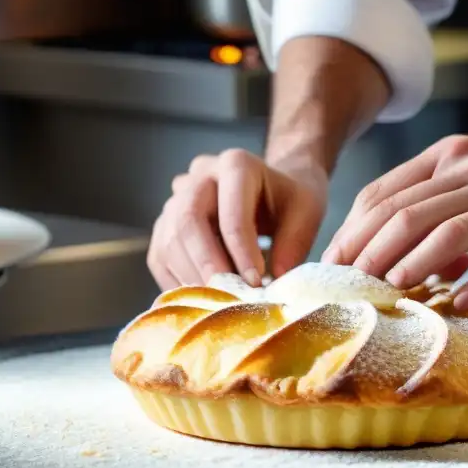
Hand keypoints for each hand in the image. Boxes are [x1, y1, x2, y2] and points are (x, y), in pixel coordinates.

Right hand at [148, 149, 326, 289]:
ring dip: (191, 277)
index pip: (231, 211)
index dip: (241, 251)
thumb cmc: (289, 199)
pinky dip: (177, 282)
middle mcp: (200, 175)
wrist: (270, 187)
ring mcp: (177, 198)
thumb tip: (275, 279)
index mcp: (236, 165)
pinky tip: (200, 300)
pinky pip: (160, 256)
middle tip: (228, 297)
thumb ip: (295, 241)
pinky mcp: (166, 224)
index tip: (256, 283)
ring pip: (168, 240)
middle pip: (187, 220)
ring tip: (218, 303)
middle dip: (207, 265)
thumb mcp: (307, 211)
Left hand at [322, 135, 467, 309]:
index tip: (333, 264)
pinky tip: (458, 303)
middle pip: (411, 214)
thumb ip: (421, 203)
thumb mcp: (464, 178)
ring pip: (451, 233)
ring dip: (416, 264)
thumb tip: (368, 251)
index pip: (386, 194)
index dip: (353, 231)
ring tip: (393, 288)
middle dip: (374, 252)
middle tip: (355, 283)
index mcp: (449, 157)